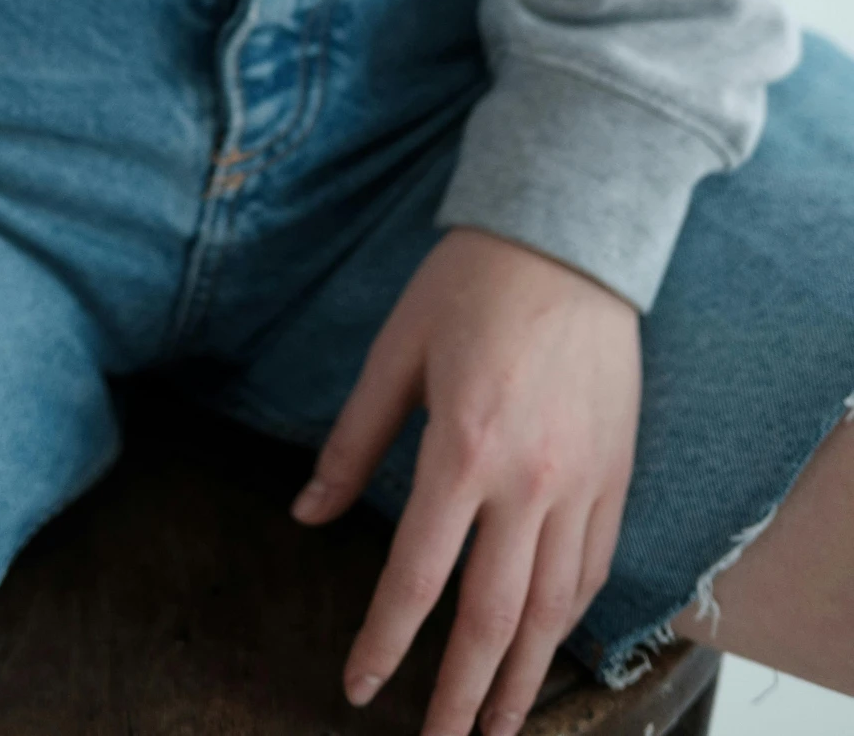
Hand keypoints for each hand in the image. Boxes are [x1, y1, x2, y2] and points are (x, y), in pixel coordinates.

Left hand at [292, 228, 640, 735]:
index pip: (417, 576)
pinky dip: (570, 618)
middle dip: (464, 695)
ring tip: (499, 726)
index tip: (360, 687)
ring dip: (525, 677)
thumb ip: (354, 442)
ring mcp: (582, 482)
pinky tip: (547, 643)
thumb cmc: (471, 284)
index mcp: (463, 450)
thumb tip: (306, 513)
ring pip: (554, 608)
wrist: (570, 237)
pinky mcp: (617, 473)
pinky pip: (595, 566)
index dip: (385, 641)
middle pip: (495, 619)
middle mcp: (529, 481)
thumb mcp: (397, 352)